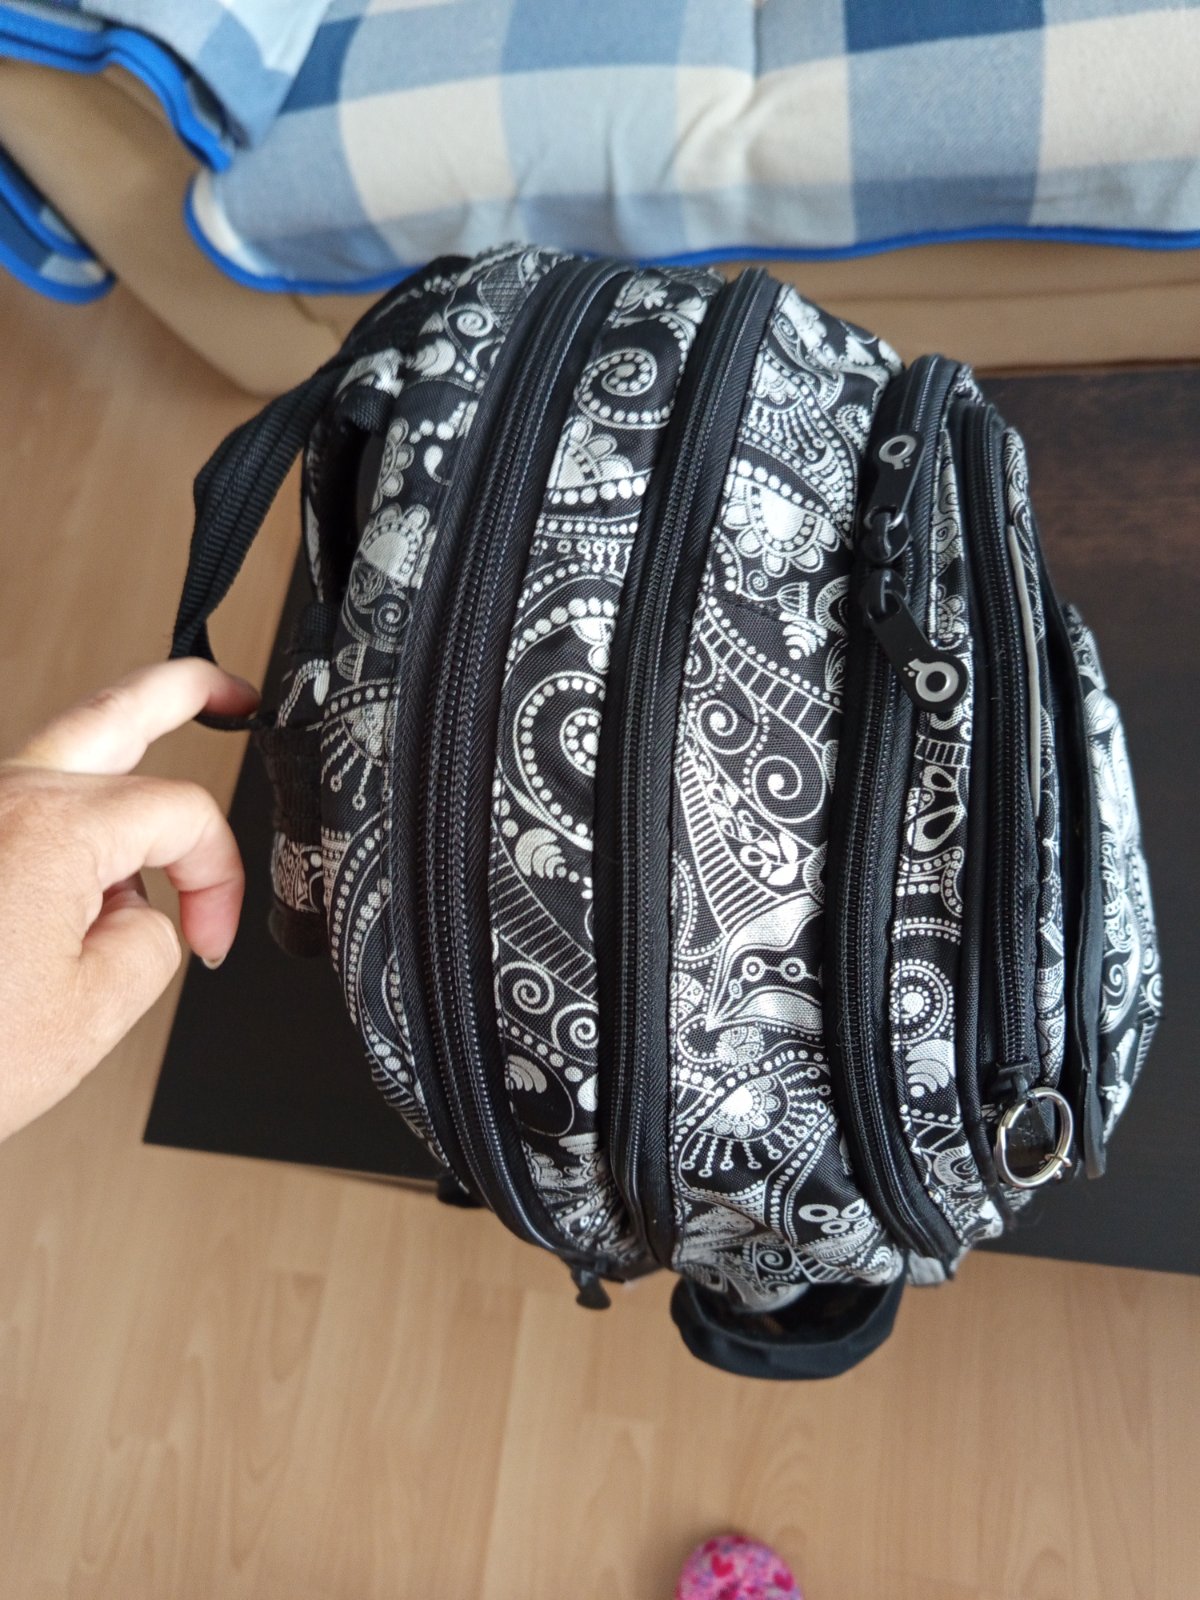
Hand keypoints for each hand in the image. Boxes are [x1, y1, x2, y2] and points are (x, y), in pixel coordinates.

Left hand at [0, 660, 258, 1142]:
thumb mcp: (96, 1012)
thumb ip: (154, 940)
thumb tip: (149, 915)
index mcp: (52, 829)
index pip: (184, 814)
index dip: (222, 875)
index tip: (211, 938)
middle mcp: (0, 800)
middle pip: (115, 712)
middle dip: (186, 692)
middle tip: (230, 695)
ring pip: (63, 750)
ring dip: (123, 747)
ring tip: (167, 728)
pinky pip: (24, 804)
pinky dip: (74, 814)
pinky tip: (96, 854)